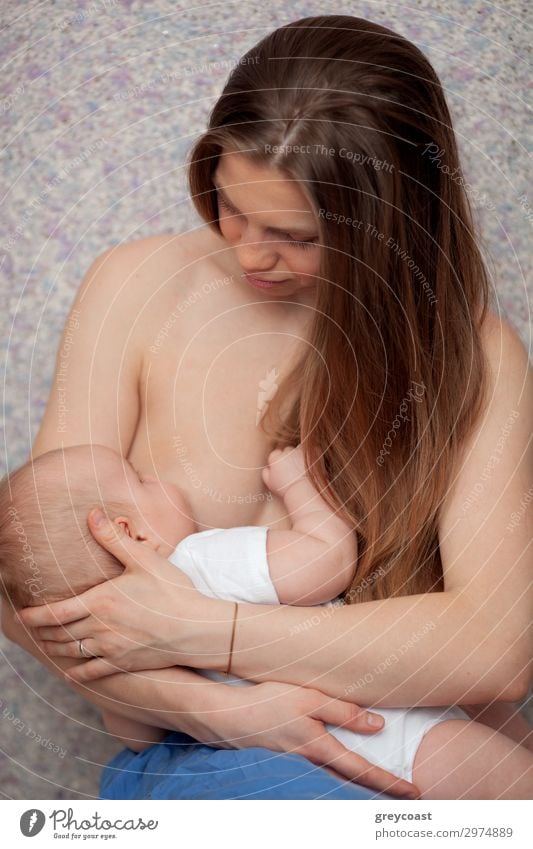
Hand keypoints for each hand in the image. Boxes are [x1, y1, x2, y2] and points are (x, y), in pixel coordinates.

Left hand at [17, 507, 227, 680]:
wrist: (196, 629)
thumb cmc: (172, 591)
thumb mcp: (143, 559)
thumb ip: (114, 538)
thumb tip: (92, 515)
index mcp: (100, 602)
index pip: (54, 612)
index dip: (33, 616)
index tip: (20, 614)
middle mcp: (100, 628)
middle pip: (58, 634)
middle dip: (40, 632)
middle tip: (29, 628)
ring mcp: (110, 649)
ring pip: (71, 652)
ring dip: (54, 648)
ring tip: (45, 643)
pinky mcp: (123, 663)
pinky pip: (92, 672)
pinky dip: (76, 673)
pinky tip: (70, 674)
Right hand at [213, 681, 419, 798]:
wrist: (225, 716)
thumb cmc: (267, 702)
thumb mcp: (309, 698)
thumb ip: (343, 711)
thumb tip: (378, 725)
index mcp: (320, 749)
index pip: (363, 771)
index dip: (390, 782)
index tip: (414, 792)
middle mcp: (310, 765)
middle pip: (351, 786)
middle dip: (379, 794)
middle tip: (406, 798)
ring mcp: (296, 767)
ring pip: (335, 784)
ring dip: (359, 789)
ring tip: (380, 791)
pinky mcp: (284, 763)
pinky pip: (318, 778)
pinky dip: (337, 782)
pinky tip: (340, 777)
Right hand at [262, 444, 306, 495]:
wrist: (303, 490)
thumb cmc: (285, 489)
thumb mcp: (270, 483)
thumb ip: (266, 473)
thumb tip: (266, 469)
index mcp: (276, 457)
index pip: (275, 454)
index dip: (279, 461)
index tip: (282, 468)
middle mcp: (287, 451)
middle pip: (286, 451)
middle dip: (288, 457)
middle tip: (292, 468)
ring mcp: (299, 451)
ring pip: (298, 451)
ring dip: (298, 456)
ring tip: (301, 468)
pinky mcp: (311, 453)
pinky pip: (309, 453)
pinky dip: (309, 457)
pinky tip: (308, 467)